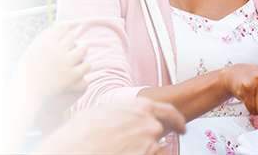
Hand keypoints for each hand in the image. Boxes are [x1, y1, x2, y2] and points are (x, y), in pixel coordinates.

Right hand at [16, 21, 88, 104]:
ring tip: (79, 56)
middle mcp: (55, 50)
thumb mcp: (31, 51)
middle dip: (72, 41)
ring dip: (81, 51)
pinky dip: (84, 67)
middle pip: (73, 37)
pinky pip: (86, 66)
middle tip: (72, 47)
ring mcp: (65, 62)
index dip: (65, 31)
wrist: (26, 96)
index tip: (66, 35)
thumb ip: (43, 38)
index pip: (62, 27)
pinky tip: (80, 70)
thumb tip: (58, 25)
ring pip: (83, 49)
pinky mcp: (72, 76)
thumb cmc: (27, 73)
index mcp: (44, 42)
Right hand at [42, 99, 185, 154]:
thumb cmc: (83, 131)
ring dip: (143, 149)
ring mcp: (149, 145)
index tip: (182, 127)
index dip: (177, 120)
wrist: (75, 149)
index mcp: (141, 107)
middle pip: (158, 132)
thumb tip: (128, 118)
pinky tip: (124, 153)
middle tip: (133, 143)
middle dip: (148, 138)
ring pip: (154, 149)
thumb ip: (125, 112)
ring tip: (121, 148)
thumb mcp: (104, 110)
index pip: (169, 112)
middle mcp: (149, 125)